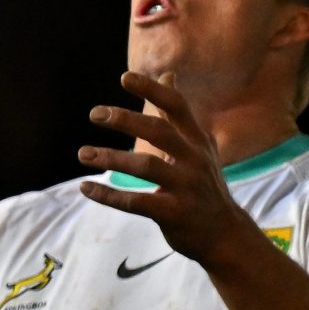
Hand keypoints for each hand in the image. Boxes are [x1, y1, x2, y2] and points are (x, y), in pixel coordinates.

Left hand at [77, 71, 256, 269]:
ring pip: (146, 167)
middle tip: (95, 113)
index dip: (153, 90)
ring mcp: (187, 188)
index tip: (124, 77)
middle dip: (126, 120)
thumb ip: (176, 114)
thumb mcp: (197, 146)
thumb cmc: (203, 183)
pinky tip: (86, 188)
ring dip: (110, 158)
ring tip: (82, 154)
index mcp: (197, 141)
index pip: (177, 107)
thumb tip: (167, 74)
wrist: (226, 235)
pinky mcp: (176, 214)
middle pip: (159, 132)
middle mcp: (195, 161)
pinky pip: (137, 202)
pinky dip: (108, 195)